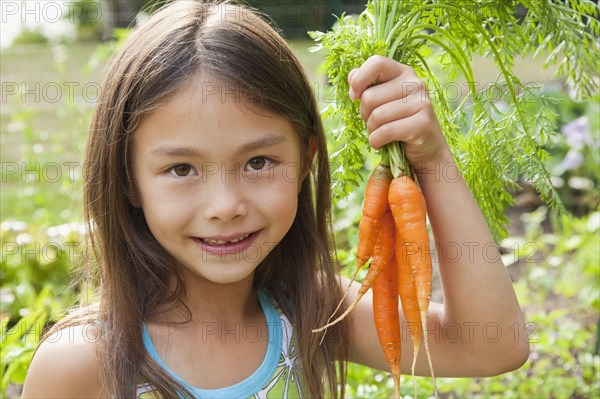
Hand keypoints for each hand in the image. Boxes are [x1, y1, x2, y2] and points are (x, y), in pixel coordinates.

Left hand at [348, 55, 449, 170]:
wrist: (426, 149)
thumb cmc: (398, 122)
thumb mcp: (382, 100)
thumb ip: (367, 85)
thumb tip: (352, 77)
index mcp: (403, 72)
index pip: (376, 63)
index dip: (359, 80)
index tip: (355, 96)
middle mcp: (415, 83)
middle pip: (369, 97)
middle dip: (364, 115)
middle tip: (375, 122)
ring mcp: (421, 103)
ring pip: (377, 116)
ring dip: (371, 131)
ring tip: (380, 134)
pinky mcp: (422, 124)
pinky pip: (385, 131)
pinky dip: (376, 141)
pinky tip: (381, 143)